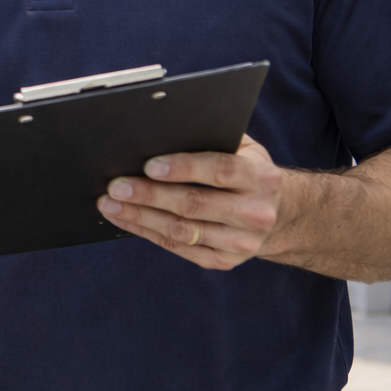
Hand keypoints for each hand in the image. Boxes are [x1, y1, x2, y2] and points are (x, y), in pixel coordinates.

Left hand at [97, 134, 284, 269]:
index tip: (149, 165)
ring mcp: (242, 242)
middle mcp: (255, 213)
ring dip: (141, 217)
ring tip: (110, 204)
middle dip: (150, 195)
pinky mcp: (224, 261)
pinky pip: (179, 249)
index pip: (220, 170)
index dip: (184, 168)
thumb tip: (163, 130)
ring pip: (183, 231)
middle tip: (116, 186)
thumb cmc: (247, 171)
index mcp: (261, 178)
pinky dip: (147, 233)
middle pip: (195, 205)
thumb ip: (212, 139)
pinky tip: (125, 219)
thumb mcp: (243, 149)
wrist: (280, 215)